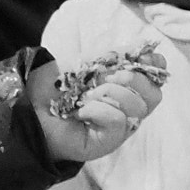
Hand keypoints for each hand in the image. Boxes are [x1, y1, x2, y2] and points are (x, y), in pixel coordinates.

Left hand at [30, 54, 166, 162]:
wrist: (32, 105)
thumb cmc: (58, 86)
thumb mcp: (89, 62)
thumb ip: (116, 55)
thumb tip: (143, 46)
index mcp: (129, 89)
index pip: (157, 78)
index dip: (154, 65)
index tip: (141, 56)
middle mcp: (129, 110)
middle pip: (154, 95)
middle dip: (133, 78)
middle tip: (107, 76)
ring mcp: (120, 128)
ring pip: (138, 108)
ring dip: (110, 93)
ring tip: (86, 95)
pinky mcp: (108, 142)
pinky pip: (118, 121)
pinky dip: (98, 110)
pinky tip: (81, 111)